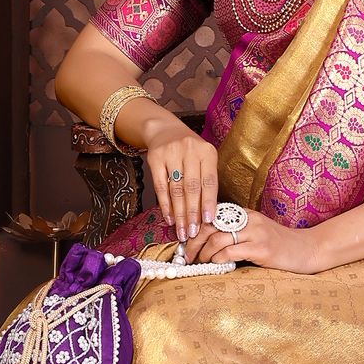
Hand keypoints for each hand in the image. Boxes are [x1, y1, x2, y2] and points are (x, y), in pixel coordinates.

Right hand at [142, 120, 218, 240]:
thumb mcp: (203, 159)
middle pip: (192, 188)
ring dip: (179, 214)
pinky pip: (160, 186)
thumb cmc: (190, 152)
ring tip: (182, 230)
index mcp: (207, 152)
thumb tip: (207, 215)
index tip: (208, 221)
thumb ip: (206, 182)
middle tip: (193, 232)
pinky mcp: (155, 158)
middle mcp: (190, 150)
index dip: (208, 203)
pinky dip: (165, 205)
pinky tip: (169, 218)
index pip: (209, 182)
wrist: (165, 130)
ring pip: (176, 189)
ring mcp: (171, 153)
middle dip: (192, 213)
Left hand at [182, 210, 324, 273]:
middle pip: (210, 226)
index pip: (212, 216)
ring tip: (200, 263)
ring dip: (204, 253)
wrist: (307, 250)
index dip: (195, 229)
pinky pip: (232, 251)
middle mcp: (249, 219)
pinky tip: (216, 264)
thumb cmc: (280, 246)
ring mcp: (256, 233)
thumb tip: (206, 246)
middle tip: (187, 256)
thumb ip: (236, 234)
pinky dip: (218, 259)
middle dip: (194, 242)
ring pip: (218, 239)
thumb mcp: (256, 233)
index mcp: (245, 214)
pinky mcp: (262, 248)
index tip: (186, 242)